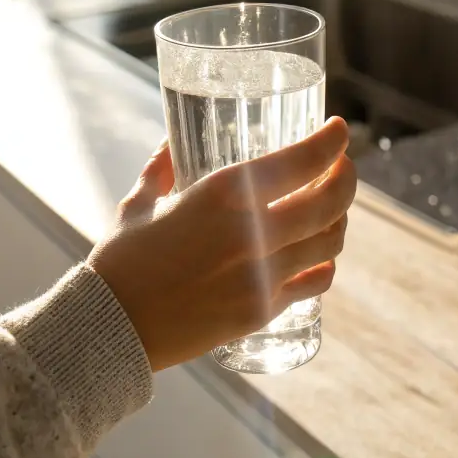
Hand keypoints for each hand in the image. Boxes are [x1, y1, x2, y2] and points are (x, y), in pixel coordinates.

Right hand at [88, 117, 354, 372]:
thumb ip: (160, 170)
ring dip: (339, 220)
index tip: (339, 131)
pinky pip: (313, 282)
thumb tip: (171, 143)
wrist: (112, 326)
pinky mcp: (262, 310)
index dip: (330, 142)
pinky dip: (324, 264)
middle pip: (329, 201)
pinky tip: (319, 256)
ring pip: (329, 243)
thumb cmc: (121, 260)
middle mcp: (251, 232)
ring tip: (333, 210)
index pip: (300, 160)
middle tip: (342, 167)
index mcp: (222, 195)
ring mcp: (261, 275)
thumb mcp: (138, 203)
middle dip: (346, 179)